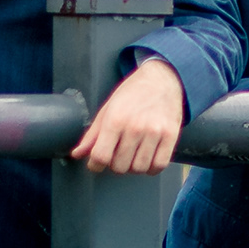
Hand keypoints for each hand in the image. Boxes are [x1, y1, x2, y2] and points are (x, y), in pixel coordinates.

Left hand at [70, 56, 188, 174]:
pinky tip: (148, 158)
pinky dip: (152, 168)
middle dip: (115, 164)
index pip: (101, 156)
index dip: (95, 165)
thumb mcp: (107, 109)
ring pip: (139, 168)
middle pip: (120, 166)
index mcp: (115, 119)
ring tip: (133, 155)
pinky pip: (159, 165)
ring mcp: (155, 132)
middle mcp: (135, 127)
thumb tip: (77, 154)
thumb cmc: (132, 93)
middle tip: (118, 154)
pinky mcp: (171, 136)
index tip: (97, 163)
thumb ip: (92, 134)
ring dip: (133, 167)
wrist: (161, 79)